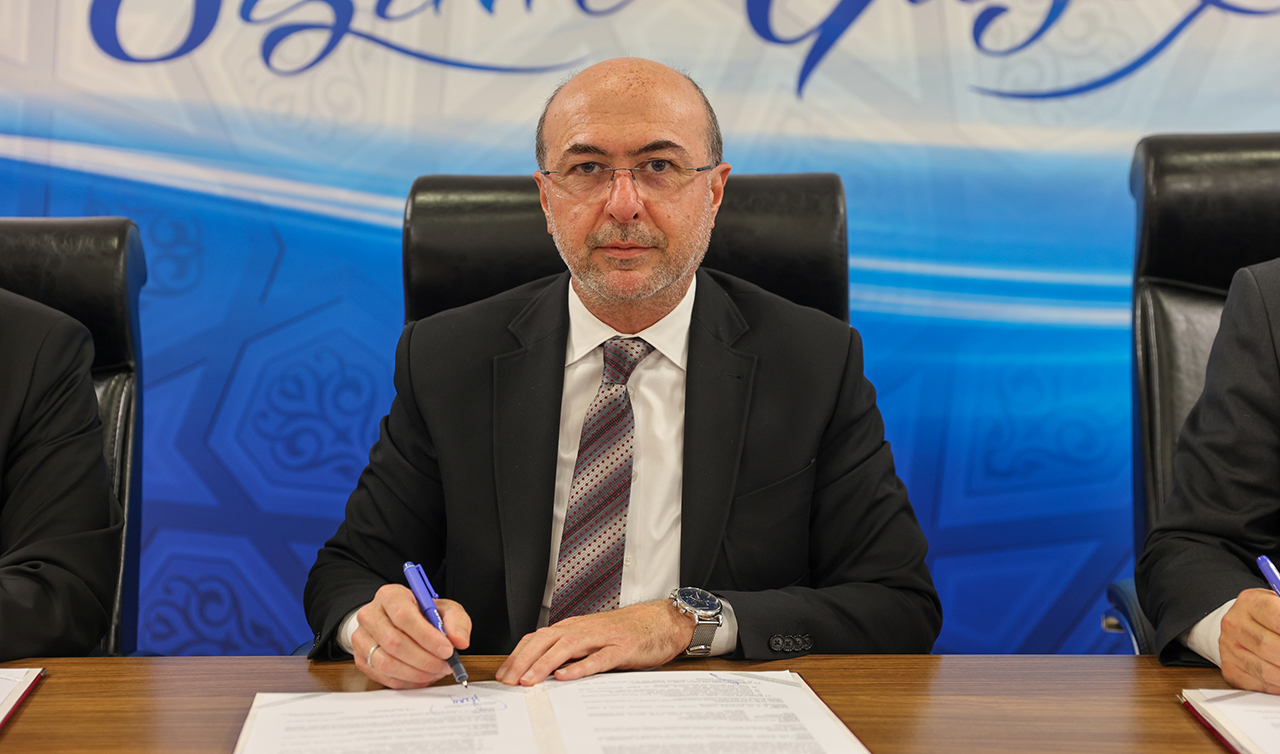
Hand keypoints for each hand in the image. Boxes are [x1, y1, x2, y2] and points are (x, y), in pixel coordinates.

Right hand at [352, 583, 471, 688]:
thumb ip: (456, 621)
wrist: (395, 621)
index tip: (447, 650)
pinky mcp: (360, 659)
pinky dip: (407, 681)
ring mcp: (361, 638)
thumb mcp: (443, 609)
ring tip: (435, 671)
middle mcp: (370, 615)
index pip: (404, 616)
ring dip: (416, 673)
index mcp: (390, 596)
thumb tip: (459, 641)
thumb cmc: (421, 614)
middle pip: (394, 642)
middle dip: (425, 659)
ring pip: (386, 663)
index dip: (427, 636)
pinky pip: (384, 677)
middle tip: (445, 665)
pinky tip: (422, 677)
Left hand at [495, 600, 694, 685]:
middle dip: (523, 661)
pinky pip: (598, 658)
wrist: (661, 620)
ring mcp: (603, 637)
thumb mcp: (592, 639)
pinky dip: (580, 667)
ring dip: (544, 664)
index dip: (518, 655)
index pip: (538, 638)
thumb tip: (542, 669)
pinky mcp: (622, 648)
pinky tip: (566, 677)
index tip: (503, 673)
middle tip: (508, 681)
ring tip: (529, 680)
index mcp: (574, 627)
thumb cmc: (626, 632)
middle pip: (546, 641)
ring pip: (567, 647)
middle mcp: (584, 629)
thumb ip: (570, 651)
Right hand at [1220, 588, 1279, 692]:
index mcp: (1250, 602)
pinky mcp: (1230, 669)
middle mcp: (1235, 624)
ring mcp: (1229, 648)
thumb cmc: (1270, 616)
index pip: (1277, 617)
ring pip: (1266, 670)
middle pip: (1270, 646)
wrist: (1242, 625)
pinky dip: (1279, 686)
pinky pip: (1260, 684)